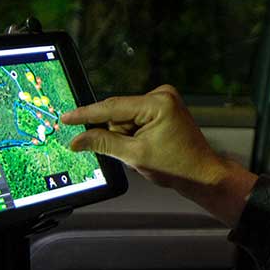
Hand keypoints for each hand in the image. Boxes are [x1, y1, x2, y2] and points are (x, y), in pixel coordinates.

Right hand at [61, 85, 257, 225]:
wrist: (202, 174)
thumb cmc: (178, 166)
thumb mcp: (134, 156)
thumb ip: (103, 144)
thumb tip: (77, 139)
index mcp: (158, 102)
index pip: (112, 106)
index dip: (86, 114)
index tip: (66, 117)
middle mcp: (161, 95)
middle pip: (118, 114)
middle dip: (117, 134)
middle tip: (132, 152)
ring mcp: (163, 100)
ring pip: (125, 118)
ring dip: (126, 137)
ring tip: (145, 151)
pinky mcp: (162, 108)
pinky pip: (135, 120)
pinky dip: (133, 135)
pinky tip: (147, 146)